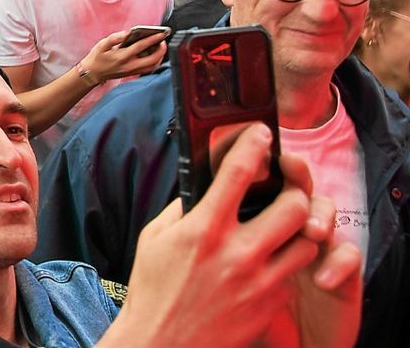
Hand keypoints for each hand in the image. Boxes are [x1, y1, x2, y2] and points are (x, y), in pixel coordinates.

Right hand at [80, 29, 166, 82]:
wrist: (92, 73)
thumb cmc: (97, 58)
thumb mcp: (102, 44)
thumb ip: (115, 38)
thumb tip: (127, 33)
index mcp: (122, 56)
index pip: (141, 46)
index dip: (152, 39)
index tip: (161, 33)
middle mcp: (129, 65)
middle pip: (152, 59)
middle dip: (161, 49)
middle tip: (162, 40)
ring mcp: (132, 71)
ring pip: (153, 65)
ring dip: (159, 56)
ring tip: (160, 46)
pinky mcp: (133, 73)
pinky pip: (148, 69)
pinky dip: (154, 61)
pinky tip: (154, 54)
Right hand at [109, 124, 351, 346]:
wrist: (162, 345)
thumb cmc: (153, 290)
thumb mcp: (155, 238)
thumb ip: (183, 208)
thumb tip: (205, 184)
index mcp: (203, 229)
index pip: (238, 173)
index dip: (253, 144)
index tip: (261, 133)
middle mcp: (236, 252)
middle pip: (293, 205)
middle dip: (293, 190)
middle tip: (285, 187)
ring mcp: (259, 280)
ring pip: (307, 239)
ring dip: (300, 226)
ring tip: (286, 222)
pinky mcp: (270, 304)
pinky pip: (295, 271)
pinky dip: (289, 258)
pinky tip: (272, 256)